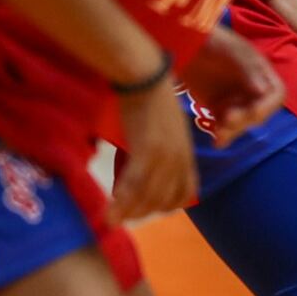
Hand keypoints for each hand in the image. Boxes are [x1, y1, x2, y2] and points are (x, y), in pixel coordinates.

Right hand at [109, 72, 198, 223]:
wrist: (145, 75)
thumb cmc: (152, 96)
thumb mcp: (167, 127)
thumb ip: (163, 147)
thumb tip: (147, 159)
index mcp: (186, 154)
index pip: (185, 193)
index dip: (168, 206)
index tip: (149, 208)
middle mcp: (179, 160)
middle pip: (162, 200)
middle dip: (142, 212)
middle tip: (122, 217)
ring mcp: (164, 157)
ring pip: (147, 196)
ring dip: (128, 212)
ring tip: (110, 220)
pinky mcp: (147, 151)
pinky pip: (134, 184)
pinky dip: (122, 200)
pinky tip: (109, 209)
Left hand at [181, 24, 286, 140]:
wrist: (181, 42)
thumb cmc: (211, 40)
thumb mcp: (233, 50)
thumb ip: (249, 68)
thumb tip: (263, 90)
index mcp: (261, 72)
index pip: (276, 95)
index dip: (268, 106)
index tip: (254, 113)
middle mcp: (251, 88)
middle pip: (258, 113)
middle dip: (245, 119)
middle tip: (227, 119)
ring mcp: (234, 99)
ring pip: (241, 123)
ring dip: (233, 131)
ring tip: (218, 134)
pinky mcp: (217, 107)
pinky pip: (224, 126)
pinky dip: (222, 135)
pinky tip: (216, 141)